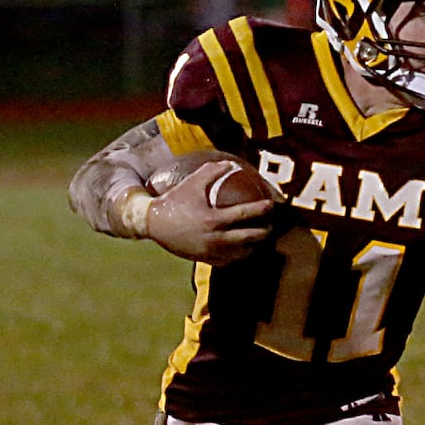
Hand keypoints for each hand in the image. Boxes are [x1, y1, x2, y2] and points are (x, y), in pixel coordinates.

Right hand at [145, 161, 275, 264]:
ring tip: (261, 238)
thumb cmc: (174, 200)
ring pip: (242, 253)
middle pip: (250, 237)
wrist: (152, 223)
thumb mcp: (192, 183)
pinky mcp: (206, 260)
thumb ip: (212, 171)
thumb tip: (231, 164)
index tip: (271, 204)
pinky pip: (229, 261)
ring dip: (255, 245)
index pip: (245, 214)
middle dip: (265, 231)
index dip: (261, 209)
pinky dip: (239, 254)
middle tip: (271, 224)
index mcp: (213, 219)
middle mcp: (215, 238)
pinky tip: (245, 248)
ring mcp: (211, 251)